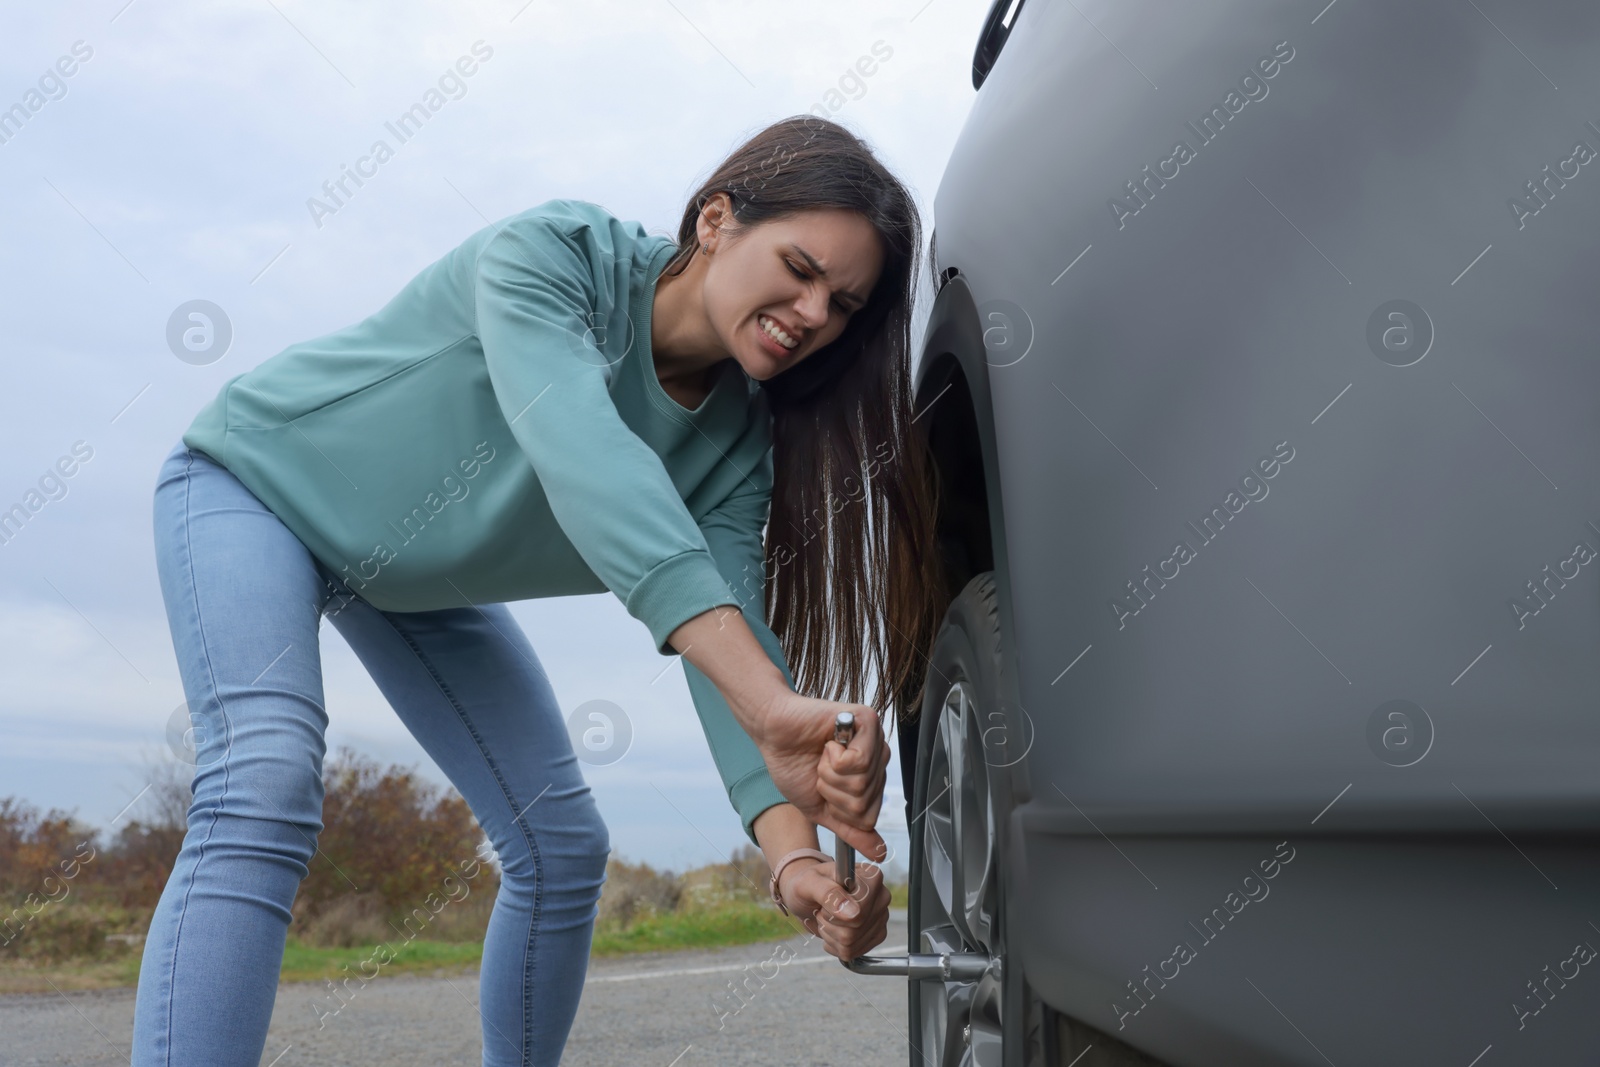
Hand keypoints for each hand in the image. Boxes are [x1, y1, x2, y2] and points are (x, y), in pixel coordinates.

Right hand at [755, 689, 890, 860]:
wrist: (773, 733)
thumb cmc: (794, 765)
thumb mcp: (821, 809)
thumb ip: (850, 829)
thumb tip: (879, 853)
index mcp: (870, 779)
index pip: (868, 818)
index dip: (838, 810)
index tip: (823, 787)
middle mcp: (878, 759)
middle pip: (864, 803)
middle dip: (832, 792)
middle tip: (820, 769)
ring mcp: (876, 740)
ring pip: (861, 784)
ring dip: (829, 774)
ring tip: (823, 755)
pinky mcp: (867, 721)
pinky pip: (858, 762)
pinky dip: (833, 759)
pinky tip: (828, 743)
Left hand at [777, 857, 889, 961]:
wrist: (809, 897)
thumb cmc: (809, 884)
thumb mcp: (809, 882)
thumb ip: (828, 893)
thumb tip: (854, 913)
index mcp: (871, 877)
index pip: (859, 911)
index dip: (834, 912)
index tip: (825, 902)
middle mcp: (881, 896)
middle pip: (855, 929)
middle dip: (830, 923)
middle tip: (823, 908)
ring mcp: (881, 917)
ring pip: (851, 943)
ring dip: (830, 934)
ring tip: (828, 917)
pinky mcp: (877, 935)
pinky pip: (853, 952)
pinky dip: (835, 944)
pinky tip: (833, 928)